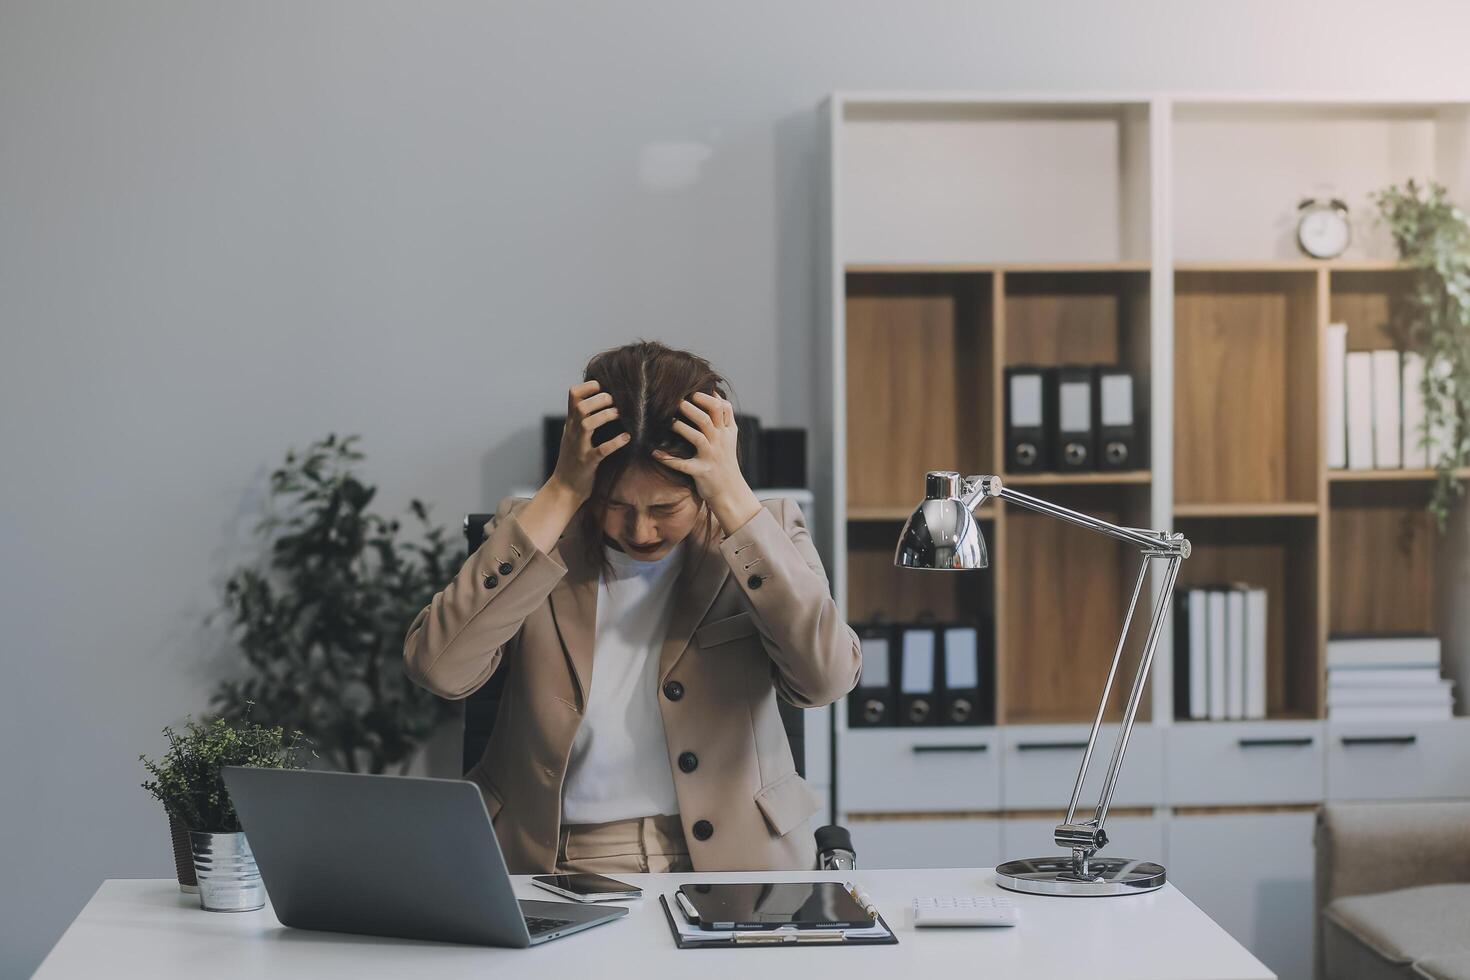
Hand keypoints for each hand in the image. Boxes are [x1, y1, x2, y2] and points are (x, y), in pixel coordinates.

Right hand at [549, 380, 628, 503]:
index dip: (589, 386)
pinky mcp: (588, 463)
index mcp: (570, 424)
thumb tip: (598, 400)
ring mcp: (579, 448)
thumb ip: (580, 419)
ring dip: (605, 416)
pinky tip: (626, 437)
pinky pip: (601, 450)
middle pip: (580, 407)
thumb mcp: (573, 436)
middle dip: (599, 399)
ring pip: (587, 424)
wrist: (563, 489)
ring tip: (619, 414)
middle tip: (614, 400)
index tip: (604, 386)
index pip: (573, 395)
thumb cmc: (572, 460)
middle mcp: (573, 433)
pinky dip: (615, 443)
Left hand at [654, 391, 760, 533]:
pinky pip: (682, 465)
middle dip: (692, 408)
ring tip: (669, 421)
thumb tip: (714, 392)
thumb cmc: (726, 461)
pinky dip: (667, 459)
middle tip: (677, 401)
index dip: (707, 397)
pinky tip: (654, 453)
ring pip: (697, 438)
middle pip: (708, 419)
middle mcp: (720, 442)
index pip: (722, 408)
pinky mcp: (702, 472)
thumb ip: (725, 417)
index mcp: (727, 432)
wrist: (731, 492)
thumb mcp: (730, 437)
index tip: (693, 391)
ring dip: (681, 428)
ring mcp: (711, 457)